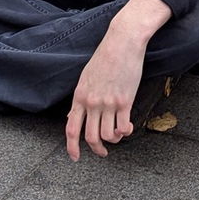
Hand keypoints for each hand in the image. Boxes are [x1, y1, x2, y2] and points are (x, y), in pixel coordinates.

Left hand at [66, 34, 145, 160]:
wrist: (122, 42)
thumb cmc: (105, 57)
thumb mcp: (85, 78)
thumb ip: (80, 99)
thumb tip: (72, 116)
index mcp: (79, 96)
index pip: (71, 128)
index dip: (71, 147)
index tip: (75, 157)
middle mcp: (92, 103)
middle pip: (90, 137)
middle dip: (96, 149)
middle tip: (102, 152)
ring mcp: (108, 103)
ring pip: (108, 135)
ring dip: (114, 139)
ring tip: (117, 134)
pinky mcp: (124, 101)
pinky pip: (123, 127)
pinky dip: (125, 132)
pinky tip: (127, 128)